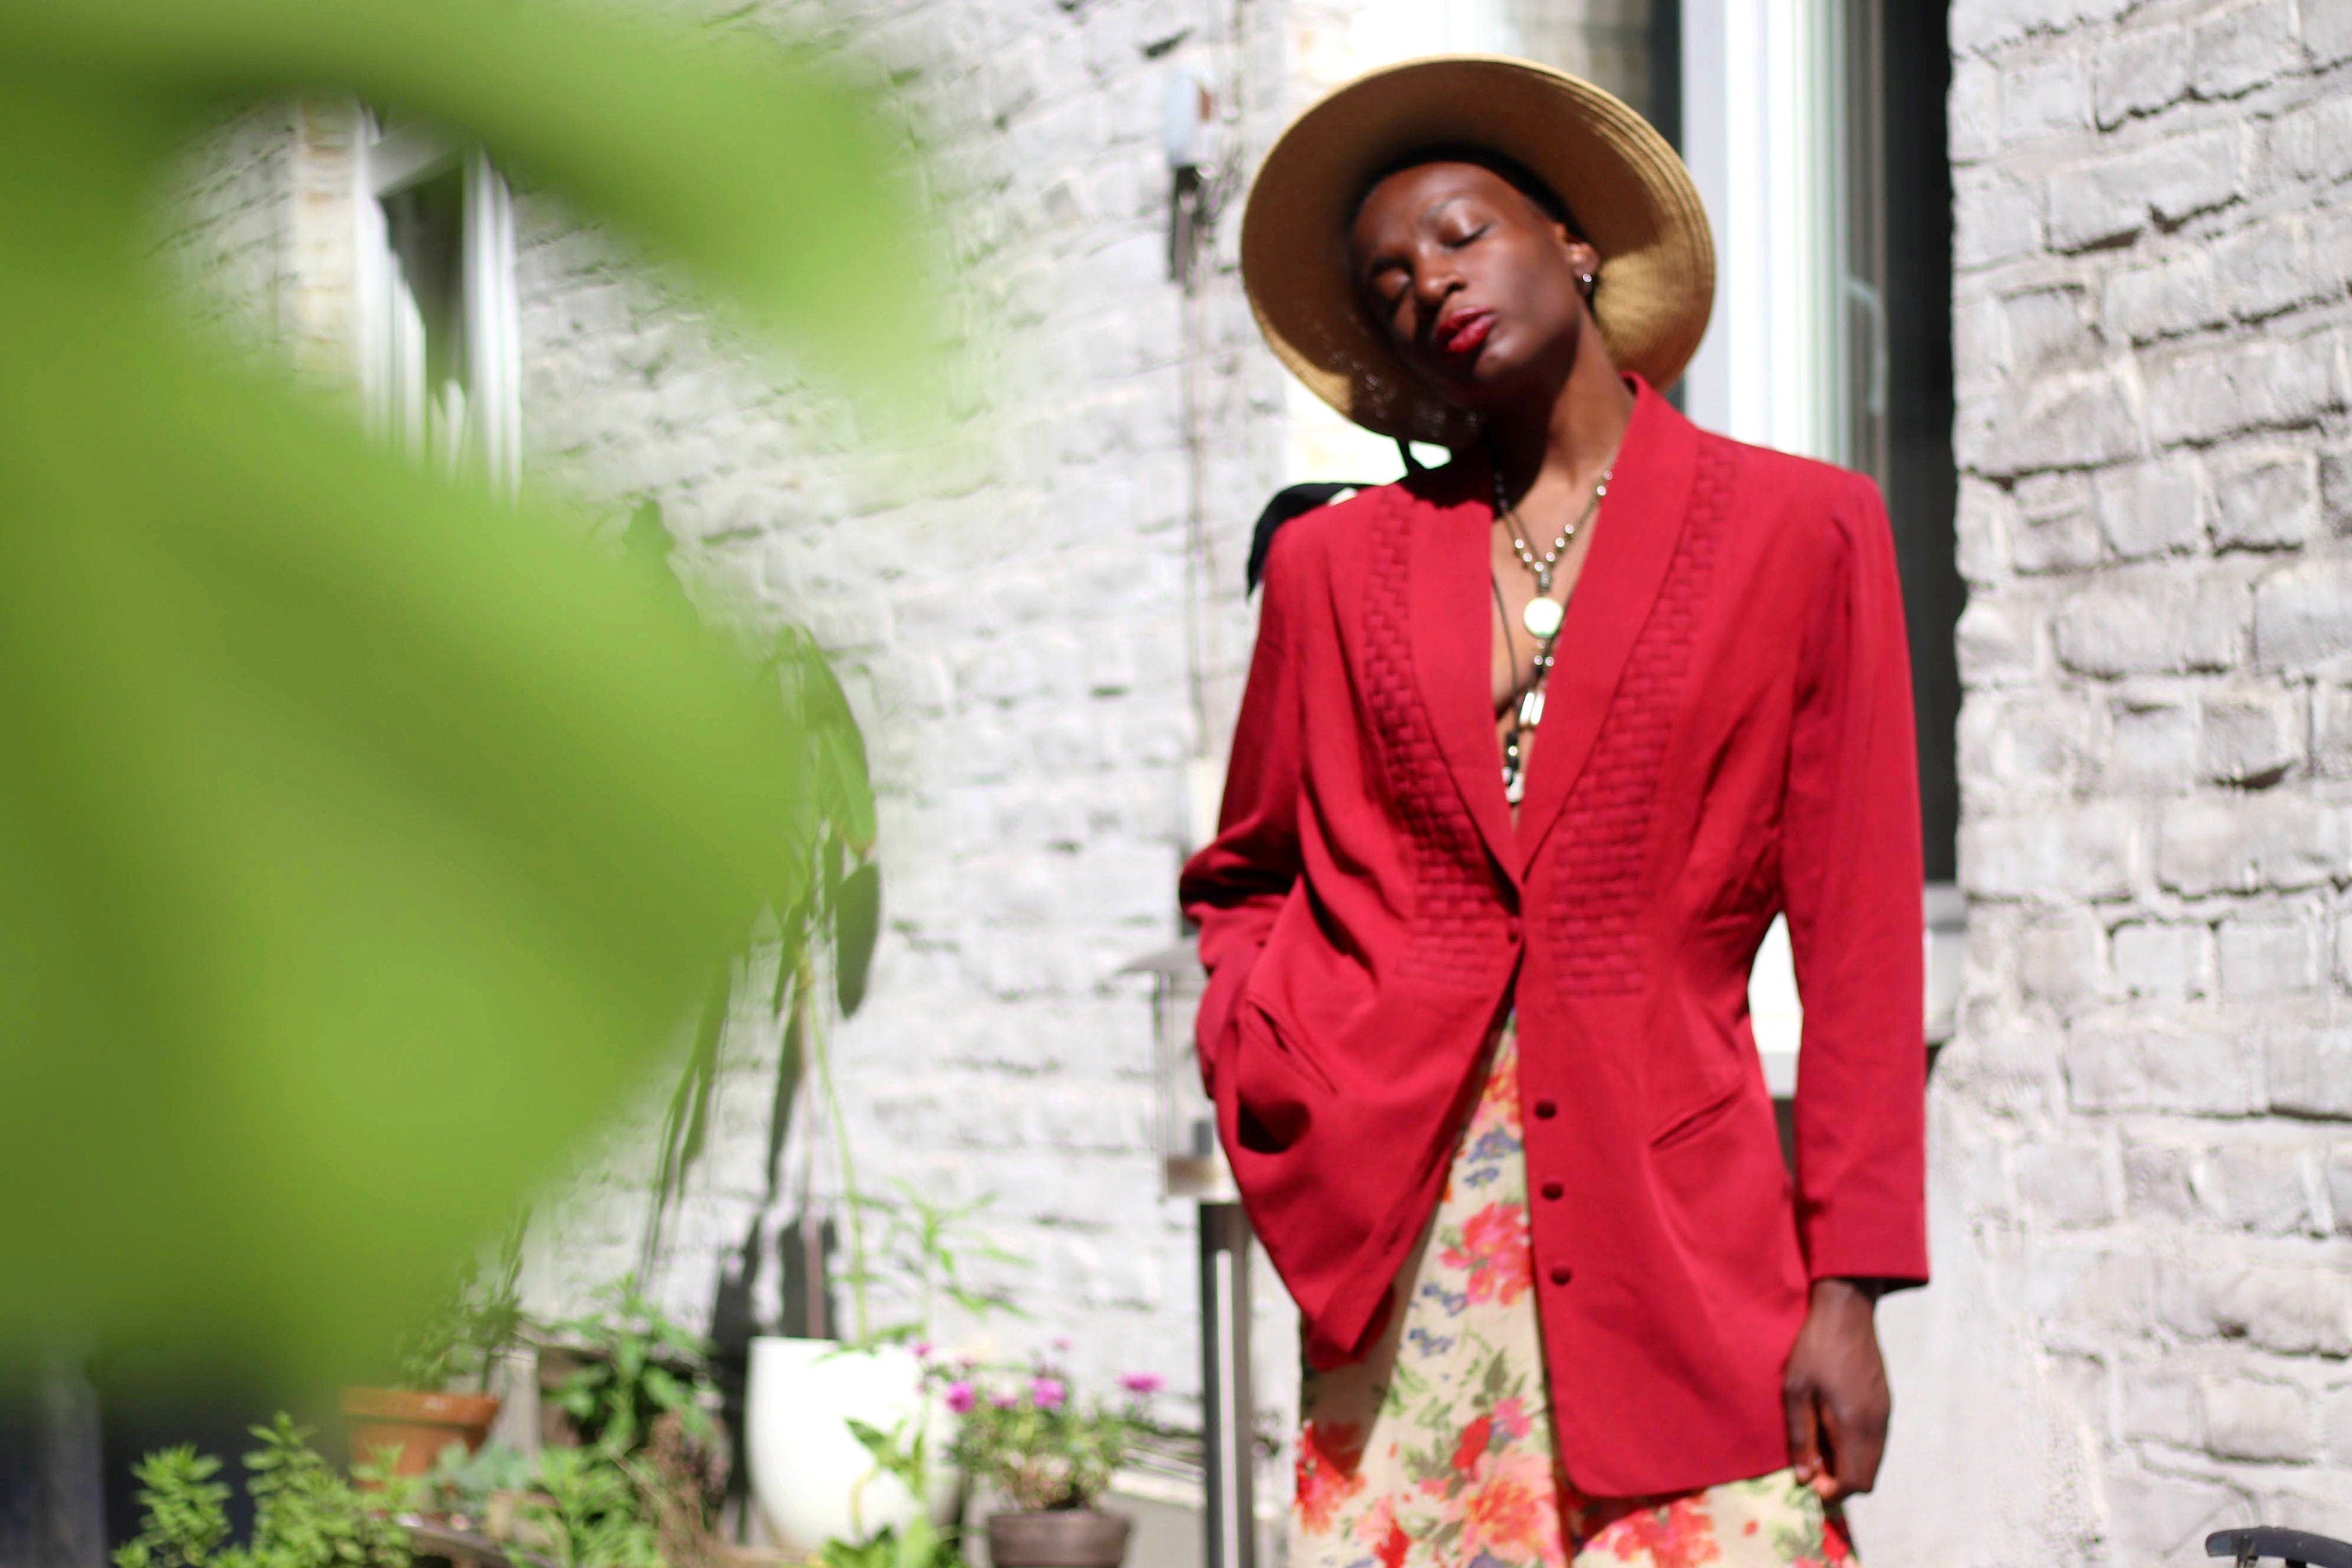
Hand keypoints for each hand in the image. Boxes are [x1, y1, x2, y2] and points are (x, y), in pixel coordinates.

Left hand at [1782, 1277, 1888, 1503]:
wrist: (1846, 1313)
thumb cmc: (1814, 1349)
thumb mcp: (1796, 1391)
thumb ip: (1801, 1436)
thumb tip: (1804, 1477)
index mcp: (1854, 1425)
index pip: (1854, 1483)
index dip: (1831, 1490)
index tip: (1808, 1478)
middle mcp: (1876, 1426)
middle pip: (1867, 1478)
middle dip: (1840, 1481)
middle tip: (1812, 1461)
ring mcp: (1885, 1414)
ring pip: (1873, 1461)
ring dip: (1848, 1463)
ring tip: (1819, 1440)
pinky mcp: (1885, 1403)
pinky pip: (1876, 1442)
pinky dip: (1856, 1447)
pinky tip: (1833, 1424)